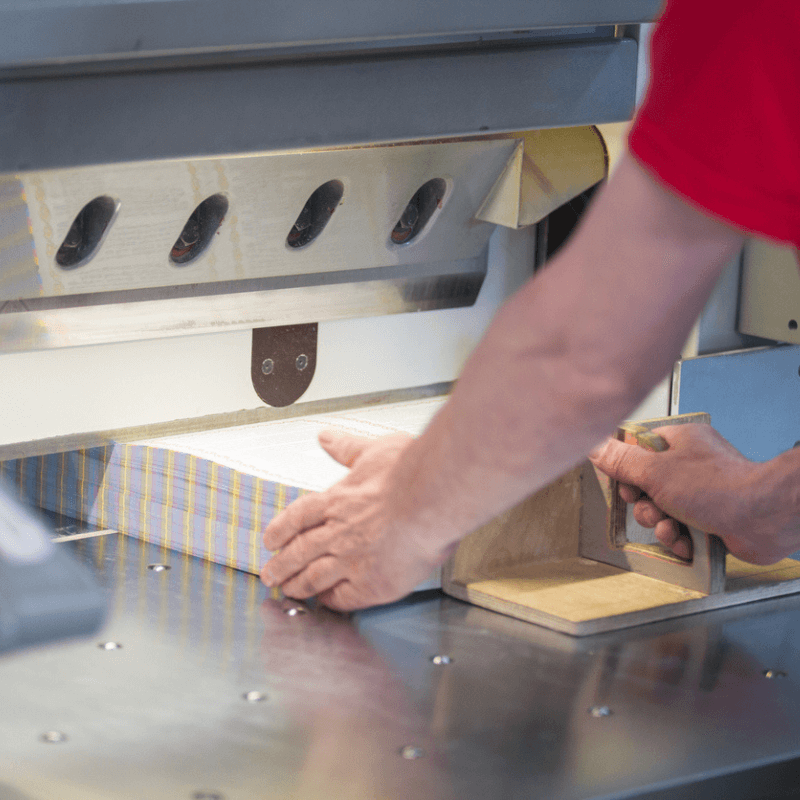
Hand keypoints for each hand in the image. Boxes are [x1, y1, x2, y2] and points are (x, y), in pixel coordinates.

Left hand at [261, 431, 446, 610]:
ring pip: (313, 578)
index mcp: (336, 500)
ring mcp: (352, 560)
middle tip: (269, 575)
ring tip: (289, 591)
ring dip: (297, 586)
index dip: (280, 531)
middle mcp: (338, 532)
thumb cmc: (412, 474)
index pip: (296, 518)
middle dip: (280, 565)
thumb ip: (348, 448)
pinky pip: (343, 597)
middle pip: (298, 552)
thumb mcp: (373, 450)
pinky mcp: (371, 583)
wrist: (434, 499)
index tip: (271, 540)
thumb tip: (328, 438)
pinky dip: (330, 600)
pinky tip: (327, 602)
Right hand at [589, 424, 793, 564]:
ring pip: (660, 511)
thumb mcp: (656, 472)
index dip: (626, 471)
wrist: (764, 518)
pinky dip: (678, 537)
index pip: (637, 450)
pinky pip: (679, 528)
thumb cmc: (719, 487)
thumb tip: (595, 446)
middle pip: (645, 485)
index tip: (626, 484)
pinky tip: (685, 540)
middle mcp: (690, 464)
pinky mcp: (709, 517)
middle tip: (653, 506)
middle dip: (644, 505)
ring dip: (660, 524)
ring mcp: (701, 492)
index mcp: (679, 442)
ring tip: (672, 526)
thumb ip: (622, 461)